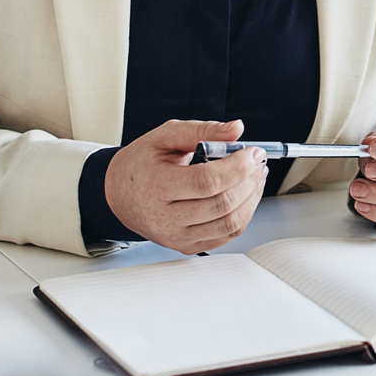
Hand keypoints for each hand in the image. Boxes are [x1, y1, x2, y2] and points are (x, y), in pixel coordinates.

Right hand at [104, 118, 267, 253]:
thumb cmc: (141, 164)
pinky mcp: (186, 246)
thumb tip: (236, 129)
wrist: (118, 194)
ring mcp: (176, 236)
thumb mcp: (164, 136)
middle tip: (258, 162)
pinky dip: (244, 215)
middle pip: (222, 204)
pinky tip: (246, 195)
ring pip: (229, 223)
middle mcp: (165, 218)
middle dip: (249, 180)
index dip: (237, 167)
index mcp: (156, 187)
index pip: (206, 182)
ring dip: (252, 198)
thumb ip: (201, 130)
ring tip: (255, 177)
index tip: (253, 152)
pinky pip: (226, 235)